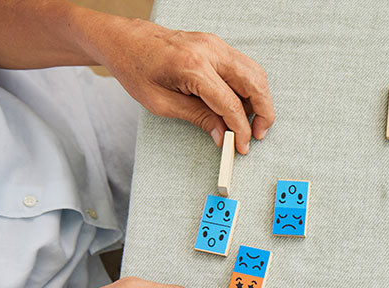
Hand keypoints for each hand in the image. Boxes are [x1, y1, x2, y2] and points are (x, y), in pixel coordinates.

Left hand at [87, 16, 273, 153]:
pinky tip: (240, 104)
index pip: (231, 104)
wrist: (125, 40)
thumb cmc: (136, 69)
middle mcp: (209, 51)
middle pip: (254, 84)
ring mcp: (215, 44)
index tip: (242, 146)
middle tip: (259, 134)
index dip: (241, 129)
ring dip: (260, 100)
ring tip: (251, 121)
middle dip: (264, 112)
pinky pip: (244, 67)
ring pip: (255, 73)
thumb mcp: (162, 103)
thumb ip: (198, 118)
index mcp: (192, 67)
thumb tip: (223, 135)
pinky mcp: (216, 44)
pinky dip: (249, 87)